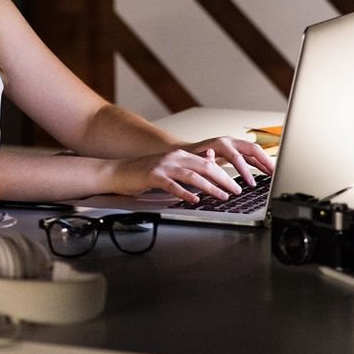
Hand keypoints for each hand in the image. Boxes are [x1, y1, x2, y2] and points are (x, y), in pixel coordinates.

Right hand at [108, 147, 242, 204]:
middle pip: (204, 167)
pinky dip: (185, 193)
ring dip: (210, 187)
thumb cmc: (143, 173)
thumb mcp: (168, 167)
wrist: (117, 172)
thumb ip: (188, 167)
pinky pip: (172, 185)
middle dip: (223, 179)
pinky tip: (194, 200)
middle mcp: (173, 157)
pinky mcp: (152, 176)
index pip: (208, 162)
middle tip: (236, 190)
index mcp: (179, 154)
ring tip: (222, 196)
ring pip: (192, 175)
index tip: (236, 183)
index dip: (224, 173)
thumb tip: (210, 165)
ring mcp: (163, 166)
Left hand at [180, 135, 275, 187]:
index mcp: (220, 144)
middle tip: (273, 173)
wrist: (187, 150)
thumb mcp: (194, 159)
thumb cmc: (190, 156)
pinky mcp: (236, 150)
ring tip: (275, 173)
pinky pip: (251, 156)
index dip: (244, 170)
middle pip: (252, 149)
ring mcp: (234, 145)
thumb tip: (210, 157)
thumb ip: (203, 159)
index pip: (237, 156)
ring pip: (254, 151)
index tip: (250, 184)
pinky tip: (267, 171)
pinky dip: (260, 163)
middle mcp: (229, 142)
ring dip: (265, 162)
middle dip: (264, 160)